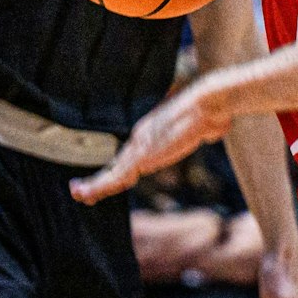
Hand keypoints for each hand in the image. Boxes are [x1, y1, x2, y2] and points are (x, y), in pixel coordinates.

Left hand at [71, 79, 230, 202]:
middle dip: (100, 178)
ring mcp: (140, 147)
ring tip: (78, 193)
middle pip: (117, 163)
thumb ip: (209, 129)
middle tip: (80, 188)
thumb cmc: (213, 111)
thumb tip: (219, 129)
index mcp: (153, 131)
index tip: (108, 177)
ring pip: (112, 171)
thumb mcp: (209, 124)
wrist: (208, 104)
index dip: (118, 168)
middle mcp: (141, 138)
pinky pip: (115, 176)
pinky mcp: (141, 156)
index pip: (132, 154)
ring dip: (94, 185)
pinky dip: (99, 186)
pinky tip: (86, 193)